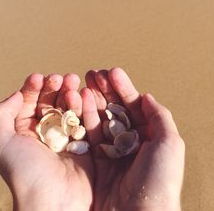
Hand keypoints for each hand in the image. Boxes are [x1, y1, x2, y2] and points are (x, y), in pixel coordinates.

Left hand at [0, 73, 93, 210]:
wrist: (54, 200)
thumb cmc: (24, 171)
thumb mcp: (0, 141)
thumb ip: (1, 114)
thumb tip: (16, 94)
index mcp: (23, 131)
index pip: (27, 102)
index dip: (32, 87)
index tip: (39, 77)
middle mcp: (43, 132)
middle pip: (49, 102)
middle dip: (54, 87)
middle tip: (60, 77)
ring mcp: (64, 136)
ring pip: (67, 107)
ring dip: (69, 92)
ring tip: (73, 81)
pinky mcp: (82, 141)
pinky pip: (83, 119)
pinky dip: (83, 106)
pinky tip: (82, 94)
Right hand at [82, 68, 184, 210]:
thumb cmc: (159, 180)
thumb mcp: (170, 143)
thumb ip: (159, 116)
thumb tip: (146, 96)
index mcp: (147, 135)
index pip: (133, 104)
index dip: (123, 87)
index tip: (112, 72)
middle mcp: (128, 140)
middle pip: (114, 107)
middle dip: (105, 88)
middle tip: (94, 73)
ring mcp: (110, 148)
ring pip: (100, 116)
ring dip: (93, 97)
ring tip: (86, 80)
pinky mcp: (94, 157)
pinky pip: (88, 131)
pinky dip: (85, 113)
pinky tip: (81, 98)